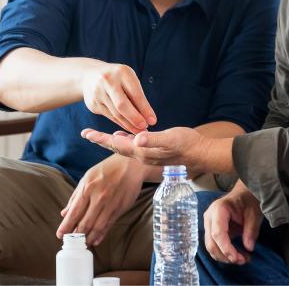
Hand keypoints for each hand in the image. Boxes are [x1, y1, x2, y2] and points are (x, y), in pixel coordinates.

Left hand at [56, 154, 145, 245]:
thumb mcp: (88, 177)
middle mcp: (99, 197)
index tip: (60, 235)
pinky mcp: (121, 208)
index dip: (66, 226)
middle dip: (76, 235)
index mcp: (88, 188)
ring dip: (89, 238)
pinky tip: (96, 240)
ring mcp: (111, 204)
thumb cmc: (107, 169)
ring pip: (97, 227)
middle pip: (85, 222)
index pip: (74, 212)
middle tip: (71, 243)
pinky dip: (101, 234)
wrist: (131, 164)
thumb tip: (65, 213)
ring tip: (82, 244)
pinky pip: (109, 225)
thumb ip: (76, 196)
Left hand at [80, 126, 205, 168]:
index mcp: (143, 152)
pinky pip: (134, 147)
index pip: (116, 144)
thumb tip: (137, 139)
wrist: (202, 154)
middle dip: (101, 140)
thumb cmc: (188, 144)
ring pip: (124, 148)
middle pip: (116, 147)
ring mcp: (148, 155)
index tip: (86, 133)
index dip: (101, 138)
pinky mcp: (154, 152)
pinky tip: (124, 135)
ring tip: (100, 135)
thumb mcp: (171, 139)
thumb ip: (154, 140)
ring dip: (111, 141)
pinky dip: (125, 140)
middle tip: (86, 133)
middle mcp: (143, 155)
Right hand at [81, 61, 156, 132]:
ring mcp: (98, 93)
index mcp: (122, 72)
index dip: (145, 109)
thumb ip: (137, 96)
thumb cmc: (117, 78)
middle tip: (144, 128)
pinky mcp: (93, 104)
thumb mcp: (128, 79)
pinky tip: (128, 127)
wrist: (89, 75)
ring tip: (139, 131)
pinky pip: (110, 116)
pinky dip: (120, 123)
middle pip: (122, 105)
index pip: (135, 94)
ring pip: (116, 113)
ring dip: (128, 124)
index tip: (153, 121)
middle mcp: (108, 81)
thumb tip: (149, 118)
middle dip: (135, 119)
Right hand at [204, 185, 261, 264]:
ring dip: (225, 257)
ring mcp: (208, 224)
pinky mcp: (211, 230)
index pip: (218, 234)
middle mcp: (209, 217)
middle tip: (243, 260)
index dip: (226, 249)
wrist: (243, 194)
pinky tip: (237, 255)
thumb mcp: (254, 214)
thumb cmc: (248, 201)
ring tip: (243, 259)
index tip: (238, 258)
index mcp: (219, 210)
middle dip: (226, 256)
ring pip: (211, 247)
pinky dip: (224, 253)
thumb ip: (251, 231)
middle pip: (211, 243)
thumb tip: (249, 248)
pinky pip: (214, 245)